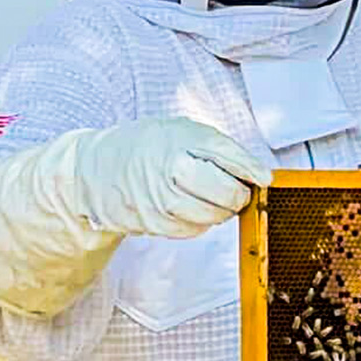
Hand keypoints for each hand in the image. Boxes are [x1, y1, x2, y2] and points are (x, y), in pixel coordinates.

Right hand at [73, 116, 269, 239]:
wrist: (95, 172)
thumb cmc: (144, 148)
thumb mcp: (180, 131)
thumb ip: (216, 147)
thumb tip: (254, 172)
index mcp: (179, 139)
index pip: (228, 155)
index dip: (251, 169)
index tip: (264, 178)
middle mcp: (170, 169)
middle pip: (226, 192)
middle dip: (239, 193)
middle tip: (237, 188)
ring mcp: (162, 200)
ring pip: (214, 215)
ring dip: (221, 210)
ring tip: (210, 195)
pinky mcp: (157, 223)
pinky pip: (195, 229)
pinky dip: (200, 220)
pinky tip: (189, 204)